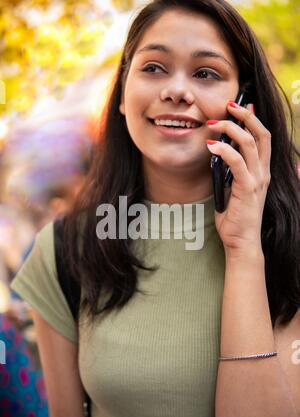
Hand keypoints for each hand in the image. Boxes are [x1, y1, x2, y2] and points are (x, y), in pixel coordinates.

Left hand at [206, 101, 270, 255]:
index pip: (262, 138)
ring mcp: (257, 180)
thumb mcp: (231, 189)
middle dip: (245, 115)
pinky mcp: (248, 188)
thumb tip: (217, 154)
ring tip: (213, 124)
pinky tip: (211, 146)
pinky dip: (224, 151)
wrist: (241, 241)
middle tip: (228, 105)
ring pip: (249, 143)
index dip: (252, 119)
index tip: (238, 107)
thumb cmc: (235, 217)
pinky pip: (238, 163)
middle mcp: (263, 172)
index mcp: (261, 171)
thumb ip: (228, 172)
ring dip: (231, 129)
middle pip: (261, 134)